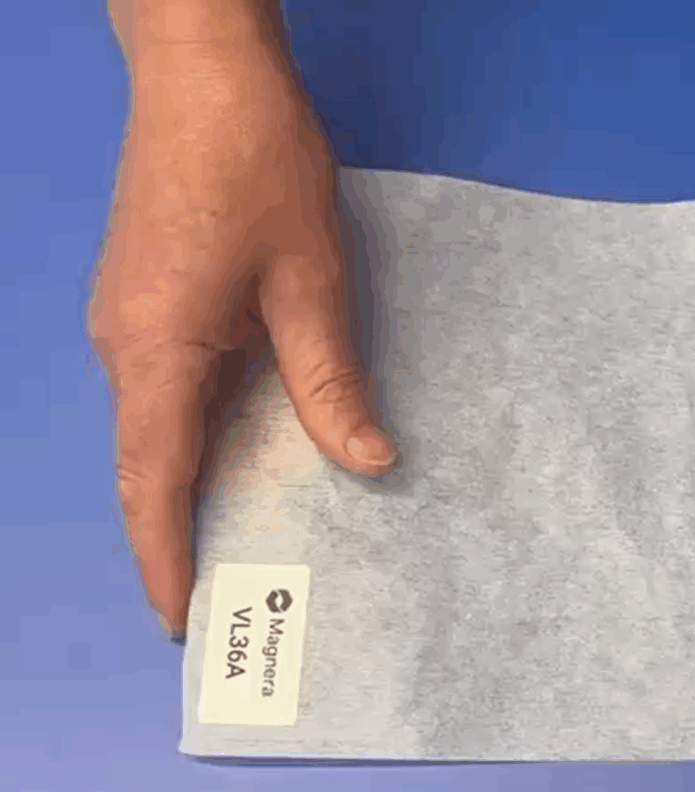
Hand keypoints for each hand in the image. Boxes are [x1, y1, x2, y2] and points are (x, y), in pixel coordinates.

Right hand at [88, 43, 395, 637]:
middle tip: (225, 592)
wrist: (205, 72)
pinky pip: (172, 384)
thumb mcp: (311, 283)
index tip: (184, 620)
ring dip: (194, 483)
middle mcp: (128, 346)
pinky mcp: (151, 294)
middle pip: (148, 466)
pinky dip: (203, 431)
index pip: (154, 485)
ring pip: (160, 426)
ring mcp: (132, 318)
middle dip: (178, 535)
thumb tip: (370, 462)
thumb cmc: (255, 166)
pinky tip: (252, 446)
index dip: (167, 558)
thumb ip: (331, 381)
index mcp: (157, 354)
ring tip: (247, 535)